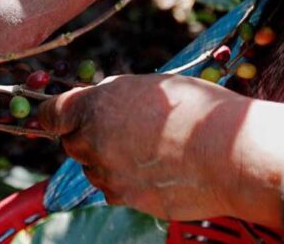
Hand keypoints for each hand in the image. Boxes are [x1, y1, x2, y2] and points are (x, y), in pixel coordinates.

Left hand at [38, 74, 283, 226]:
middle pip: (71, 142)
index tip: (56, 117)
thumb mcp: (152, 87)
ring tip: (146, 149)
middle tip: (118, 129)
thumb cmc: (200, 112)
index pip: (50, 114)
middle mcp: (95, 140)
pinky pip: (113, 189)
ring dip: (106, 159)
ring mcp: (109, 174)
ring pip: (92, 167)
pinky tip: (154, 169)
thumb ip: (115, 95)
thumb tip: (98, 100)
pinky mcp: (126, 198)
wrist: (233, 155)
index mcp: (98, 105)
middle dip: (86, 136)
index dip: (52, 115)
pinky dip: (124, 181)